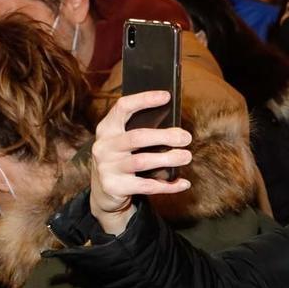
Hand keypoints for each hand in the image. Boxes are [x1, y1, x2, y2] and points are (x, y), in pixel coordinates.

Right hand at [88, 91, 192, 237]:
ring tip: (186, 156)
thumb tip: (176, 129)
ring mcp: (107, 168)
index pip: (123, 107)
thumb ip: (140, 131)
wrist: (102, 191)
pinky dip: (168, 185)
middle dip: (165, 136)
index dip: (144, 99)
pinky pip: (147, 186)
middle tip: (186, 138)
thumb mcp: (123, 141)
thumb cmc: (122, 158)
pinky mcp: (114, 187)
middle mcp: (104, 147)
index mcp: (106, 129)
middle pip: (138, 136)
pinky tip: (183, 183)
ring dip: (169, 159)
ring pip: (142, 161)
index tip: (166, 96)